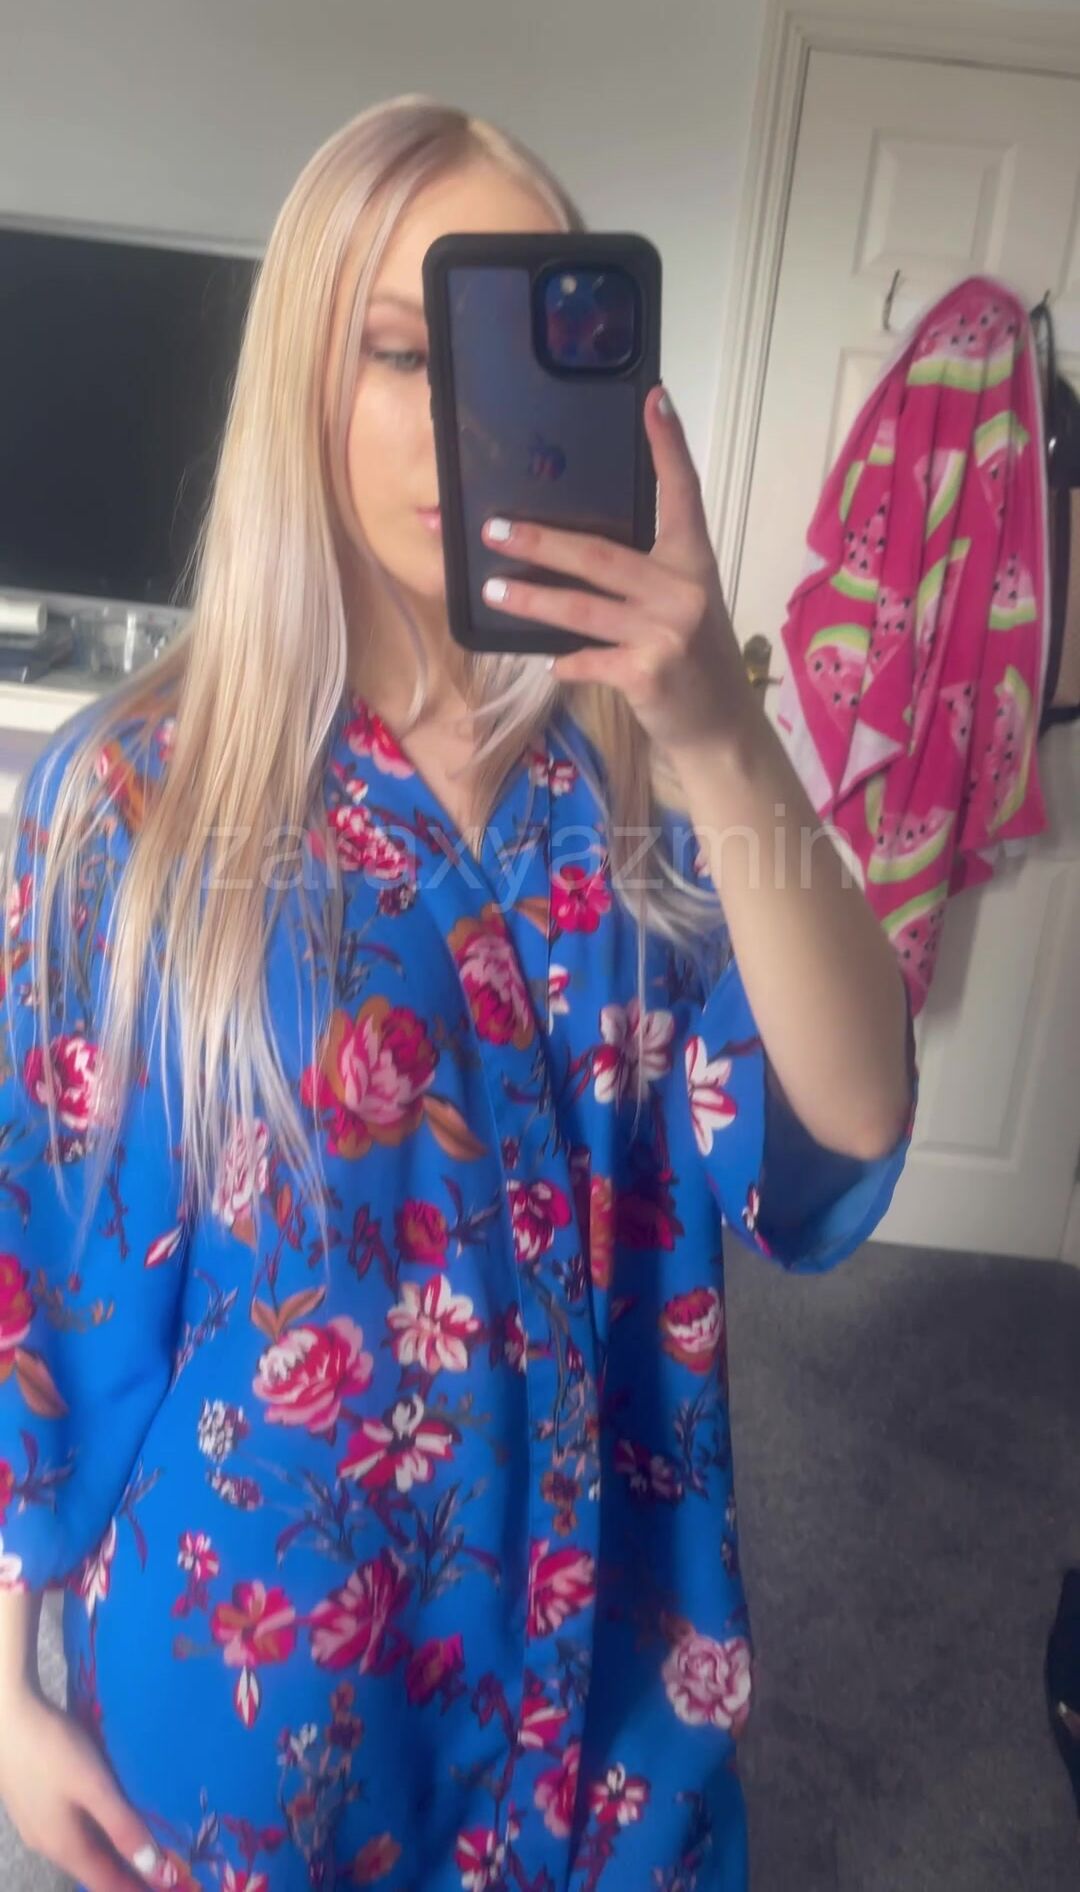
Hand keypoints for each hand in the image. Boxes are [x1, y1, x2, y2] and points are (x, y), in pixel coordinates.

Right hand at [0, 1683, 163, 1890]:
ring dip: (111, 1854)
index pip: (108, 1884)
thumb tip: (157, 1873)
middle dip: (126, 1874)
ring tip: (139, 1848)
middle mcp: (49, 1844)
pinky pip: (71, 1831)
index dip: (137, 1890)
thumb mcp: (96, 1786)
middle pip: (94, 1869)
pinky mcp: (33, 1804)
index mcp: (66, 1846)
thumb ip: (125, 1827)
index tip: (169, 1890)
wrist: (7, 1715)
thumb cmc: (54, 1750)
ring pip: (81, 1850)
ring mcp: (37, 1825)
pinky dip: (95, 1835)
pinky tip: (104, 1819)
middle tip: (161, 1870)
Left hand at [479, 383, 756, 755]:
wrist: (719, 726)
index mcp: (693, 561)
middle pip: (600, 554)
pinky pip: (587, 661)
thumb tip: (569, 549)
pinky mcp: (646, 675)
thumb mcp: (682, 603)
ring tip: (492, 588)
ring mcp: (665, 633)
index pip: (683, 493)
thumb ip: (644, 575)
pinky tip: (549, 661)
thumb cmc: (692, 656)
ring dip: (531, 600)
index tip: (653, 399)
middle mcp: (683, 590)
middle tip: (493, 528)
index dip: (669, 446)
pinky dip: (565, 661)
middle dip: (541, 542)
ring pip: (581, 608)